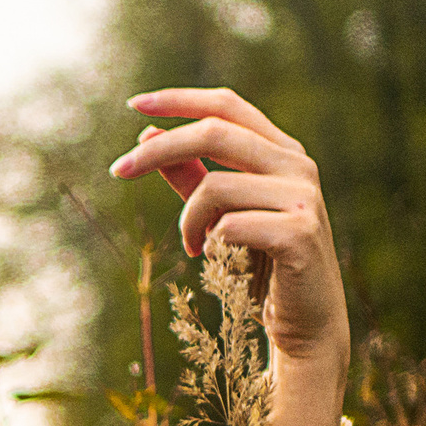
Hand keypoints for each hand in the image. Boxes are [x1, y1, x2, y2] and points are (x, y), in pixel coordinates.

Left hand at [108, 87, 350, 425]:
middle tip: (118, 171)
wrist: (306, 325)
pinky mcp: (300, 232)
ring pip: (214, 186)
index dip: (180, 100)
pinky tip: (213, 260)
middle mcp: (298, 165)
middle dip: (158, 150)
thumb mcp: (221, 214)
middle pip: (214, 133)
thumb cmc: (262, 268)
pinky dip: (208, 243)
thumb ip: (189, 174)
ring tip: (193, 246)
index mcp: (282, 152)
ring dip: (187, 220)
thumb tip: (147, 132)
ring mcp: (304, 196)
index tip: (134, 104)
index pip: (228, 106)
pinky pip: (228, 225)